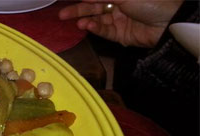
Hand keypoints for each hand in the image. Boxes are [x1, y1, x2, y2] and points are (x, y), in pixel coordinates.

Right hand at [58, 0, 182, 47]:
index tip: (67, 0)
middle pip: (94, 8)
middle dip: (78, 10)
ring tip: (78, 23)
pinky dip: (95, 29)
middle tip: (62, 14)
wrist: (168, 23)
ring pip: (97, 20)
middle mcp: (119, 5)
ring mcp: (119, 20)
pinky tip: (88, 26)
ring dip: (86, 21)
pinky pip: (104, 31)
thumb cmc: (151, 2)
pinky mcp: (120, 35)